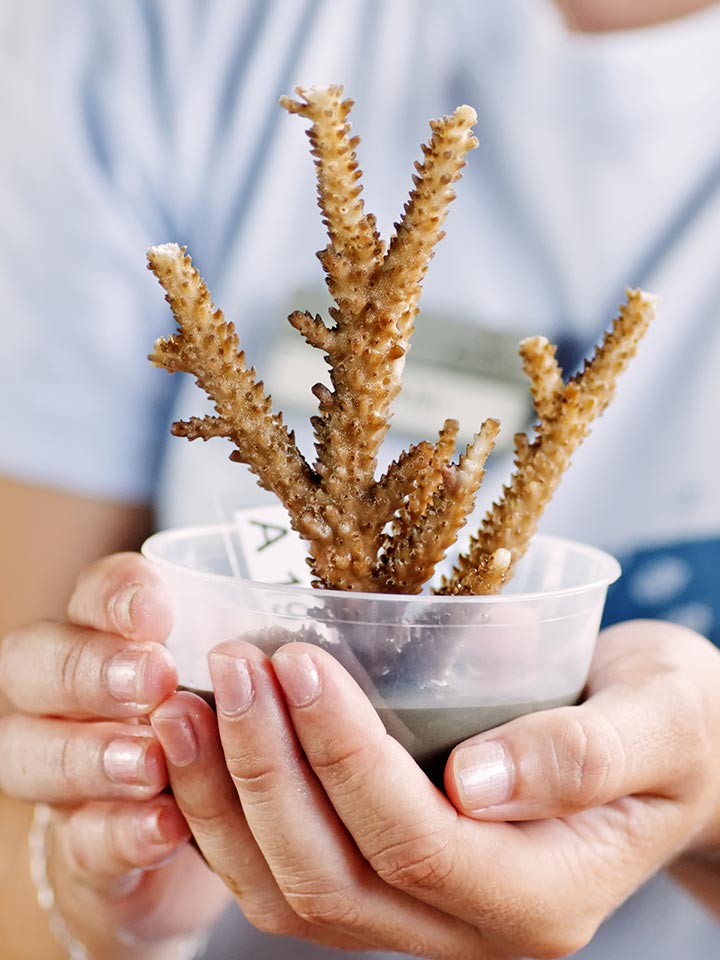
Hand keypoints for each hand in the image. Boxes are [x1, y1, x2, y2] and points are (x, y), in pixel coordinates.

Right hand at [0, 553, 228, 954]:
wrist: (172, 834)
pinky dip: (119, 834)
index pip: (92, 595)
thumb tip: (315, 642)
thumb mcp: (244, 679)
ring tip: (149, 761)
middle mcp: (64, 696)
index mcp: (105, 633)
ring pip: (36, 754)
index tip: (158, 610)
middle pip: (39, 666)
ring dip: (95, 755)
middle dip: (95, 669)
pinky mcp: (79, 850)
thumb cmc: (222, 726)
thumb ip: (257, 654)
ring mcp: (59, 773)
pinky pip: (80, 842)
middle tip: (156, 676)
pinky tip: (163, 829)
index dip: (116, 596)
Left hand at [151, 620, 719, 958]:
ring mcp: (424, 916)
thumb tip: (476, 781)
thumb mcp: (659, 720)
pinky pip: (287, 875)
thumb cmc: (676, 725)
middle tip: (227, 665)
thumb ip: (582, 754)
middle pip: (333, 876)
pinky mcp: (392, 884)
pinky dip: (231, 816)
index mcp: (540, 894)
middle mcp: (471, 926)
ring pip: (292, 891)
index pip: (417, 839)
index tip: (299, 658)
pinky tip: (201, 744)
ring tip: (181, 702)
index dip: (345, 755)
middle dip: (265, 769)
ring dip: (225, 799)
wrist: (675, 754)